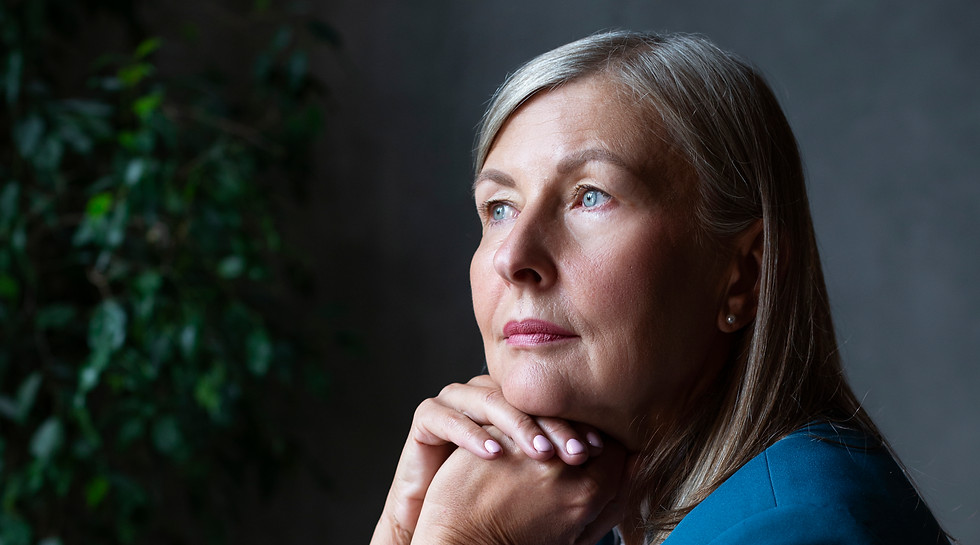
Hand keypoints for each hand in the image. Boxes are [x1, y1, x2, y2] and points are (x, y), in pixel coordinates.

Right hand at [370, 375, 606, 544]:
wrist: (448, 533)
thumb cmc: (496, 511)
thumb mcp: (550, 493)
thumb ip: (591, 476)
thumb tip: (637, 460)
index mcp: (517, 409)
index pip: (547, 399)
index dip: (573, 421)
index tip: (594, 450)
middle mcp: (488, 400)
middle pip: (522, 394)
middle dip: (551, 423)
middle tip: (572, 452)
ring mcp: (457, 406)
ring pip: (486, 396)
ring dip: (516, 423)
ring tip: (536, 453)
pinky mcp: (427, 420)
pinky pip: (443, 412)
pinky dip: (469, 431)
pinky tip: (493, 454)